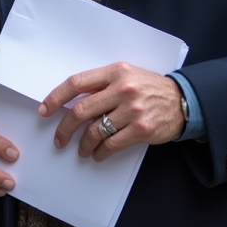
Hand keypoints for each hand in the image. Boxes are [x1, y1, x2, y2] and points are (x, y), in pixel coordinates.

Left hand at [39, 62, 183, 161]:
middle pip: (81, 110)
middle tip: (59, 139)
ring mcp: (132, 110)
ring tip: (81, 150)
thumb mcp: (126, 75)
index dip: (56, 97)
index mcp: (115, 72)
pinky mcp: (141, 129)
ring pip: (95, 131)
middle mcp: (122, 89)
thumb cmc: (148, 88)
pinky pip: (112, 144)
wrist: (182, 100)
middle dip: (65, 127)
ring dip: (83, 144)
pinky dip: (100, 152)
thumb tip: (72, 102)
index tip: (45, 109)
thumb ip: (102, 84)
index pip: (77, 83)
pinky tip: (98, 154)